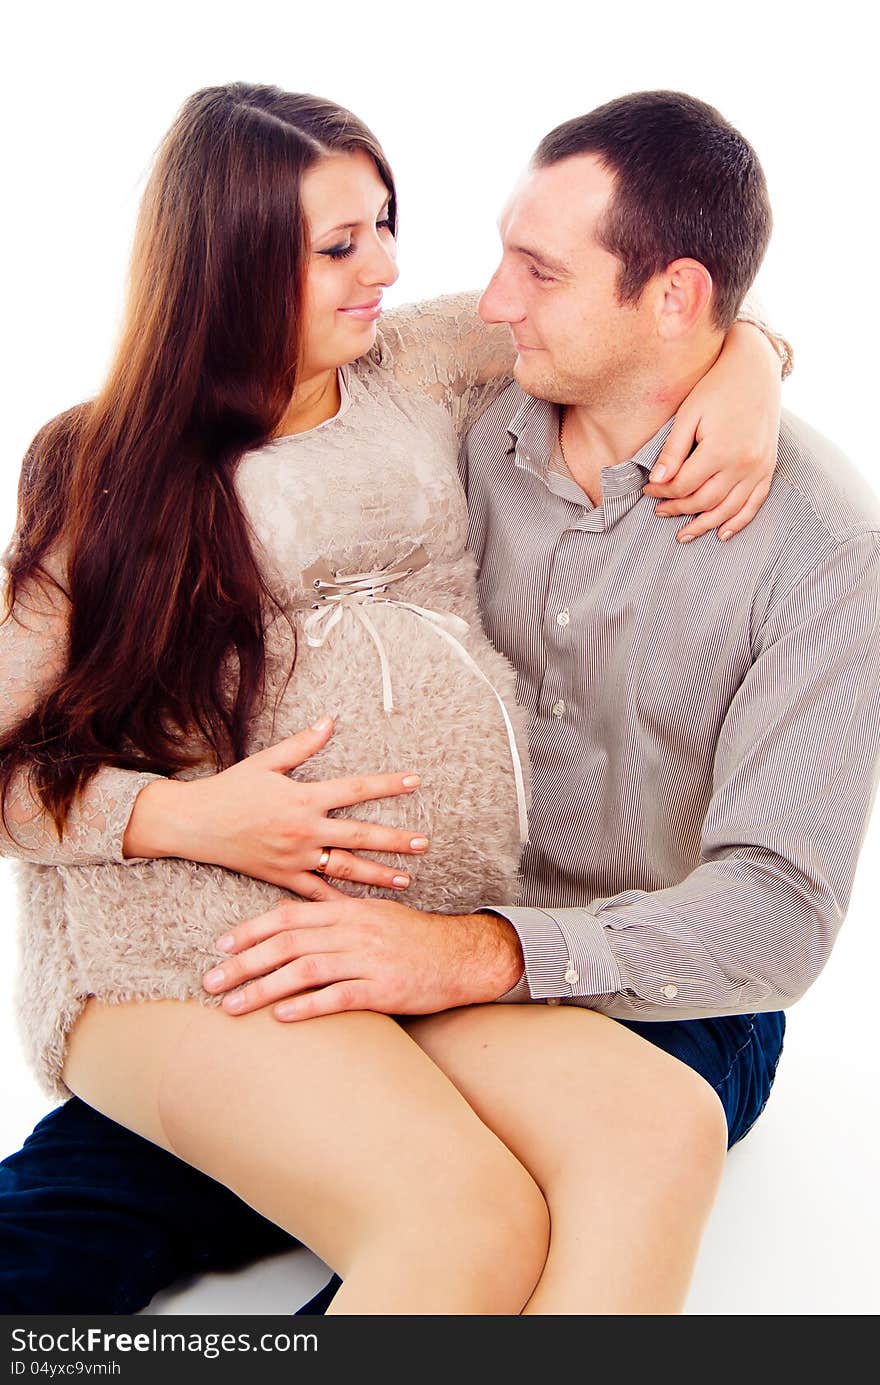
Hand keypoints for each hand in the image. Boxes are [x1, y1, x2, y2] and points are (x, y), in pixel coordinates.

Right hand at [123, 717, 429, 894]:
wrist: (194, 823)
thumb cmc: (230, 788)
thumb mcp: (266, 762)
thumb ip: (303, 745)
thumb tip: (331, 721)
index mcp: (304, 797)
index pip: (356, 789)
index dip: (388, 785)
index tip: (415, 782)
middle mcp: (304, 829)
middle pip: (359, 835)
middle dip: (394, 840)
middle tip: (424, 843)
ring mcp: (295, 857)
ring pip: (344, 869)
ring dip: (377, 875)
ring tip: (406, 881)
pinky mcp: (282, 877)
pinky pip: (316, 895)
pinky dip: (339, 904)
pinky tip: (362, 913)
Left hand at [202, 888, 525, 1019]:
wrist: (465, 956)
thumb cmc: (416, 938)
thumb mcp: (375, 915)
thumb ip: (337, 913)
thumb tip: (301, 910)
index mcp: (348, 911)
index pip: (288, 916)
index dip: (251, 931)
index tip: (221, 947)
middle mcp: (354, 931)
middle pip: (286, 944)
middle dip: (243, 964)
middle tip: (210, 982)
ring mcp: (368, 960)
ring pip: (304, 971)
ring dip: (262, 989)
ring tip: (231, 1007)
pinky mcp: (384, 989)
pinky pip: (338, 997)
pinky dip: (306, 1006)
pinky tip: (281, 1017)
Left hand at [642, 320, 781, 541]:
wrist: (756, 368)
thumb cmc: (717, 387)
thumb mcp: (688, 414)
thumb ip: (673, 449)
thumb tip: (656, 481)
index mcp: (720, 450)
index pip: (684, 485)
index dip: (662, 492)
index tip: (647, 491)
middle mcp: (743, 464)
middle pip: (705, 500)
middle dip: (678, 509)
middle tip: (658, 511)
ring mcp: (759, 467)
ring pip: (728, 509)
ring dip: (704, 524)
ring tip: (683, 534)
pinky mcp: (768, 466)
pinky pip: (754, 503)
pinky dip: (738, 521)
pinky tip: (722, 533)